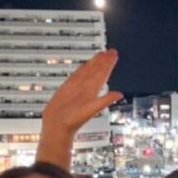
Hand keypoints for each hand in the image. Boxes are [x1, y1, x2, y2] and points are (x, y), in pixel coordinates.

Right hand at [38, 49, 122, 168]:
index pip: (103, 74)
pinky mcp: (67, 89)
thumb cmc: (73, 121)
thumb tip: (120, 94)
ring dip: (94, 63)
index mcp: (92, 92)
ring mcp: (77, 88)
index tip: (114, 55)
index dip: (108, 64)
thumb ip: (105, 100)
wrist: (57, 126)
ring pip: (87, 72)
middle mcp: (86, 89)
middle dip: (104, 61)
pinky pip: (76, 76)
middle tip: (111, 51)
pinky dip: (82, 69)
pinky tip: (85, 65)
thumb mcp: (92, 108)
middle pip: (97, 71)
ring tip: (101, 54)